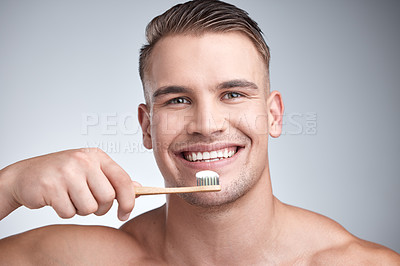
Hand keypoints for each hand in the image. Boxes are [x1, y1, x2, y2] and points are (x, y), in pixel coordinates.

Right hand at [0, 148, 137, 220]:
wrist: (24, 176)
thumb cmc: (62, 174)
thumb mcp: (90, 171)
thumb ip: (114, 180)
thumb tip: (139, 188)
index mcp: (96, 156)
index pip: (123, 180)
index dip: (129, 200)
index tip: (125, 212)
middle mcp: (83, 161)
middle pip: (108, 197)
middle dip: (101, 207)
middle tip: (88, 202)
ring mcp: (67, 172)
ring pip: (90, 207)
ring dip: (81, 210)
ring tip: (70, 198)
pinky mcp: (52, 186)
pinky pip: (70, 212)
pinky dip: (65, 212)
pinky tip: (58, 200)